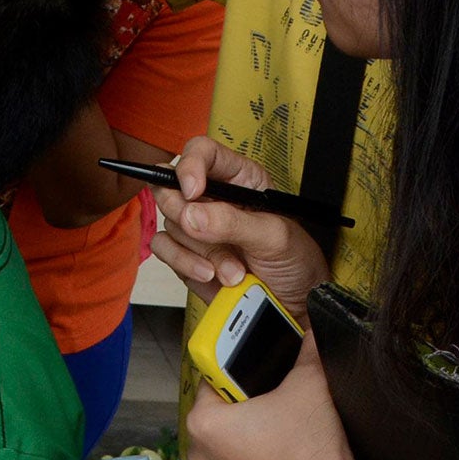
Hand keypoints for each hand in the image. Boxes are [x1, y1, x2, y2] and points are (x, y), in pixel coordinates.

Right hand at [149, 137, 330, 315]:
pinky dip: (184, 263)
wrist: (294, 306)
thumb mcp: (275, 237)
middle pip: (172, 186)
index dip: (191, 165)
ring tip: (232, 270)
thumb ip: (233, 222)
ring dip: (200, 250)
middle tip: (203, 230)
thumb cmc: (295, 263)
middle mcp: (213, 199)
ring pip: (170, 222)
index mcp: (239, 179)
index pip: (203, 153)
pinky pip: (163, 249)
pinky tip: (209, 274)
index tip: (193, 191)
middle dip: (186, 214)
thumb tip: (192, 214)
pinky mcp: (186, 255)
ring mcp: (197, 228)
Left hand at [183, 332, 360, 459]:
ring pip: (225, 429)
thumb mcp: (308, 384)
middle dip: (243, 394)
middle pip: (218, 403)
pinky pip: (232, 453)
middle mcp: (197, 450)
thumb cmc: (311, 450)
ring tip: (276, 415)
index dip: (237, 364)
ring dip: (246, 420)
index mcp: (202, 422)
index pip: (213, 375)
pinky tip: (276, 438)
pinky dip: (249, 444)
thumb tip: (309, 331)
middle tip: (272, 390)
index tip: (256, 361)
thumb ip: (305, 351)